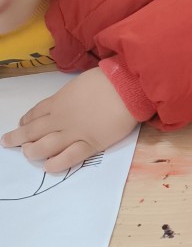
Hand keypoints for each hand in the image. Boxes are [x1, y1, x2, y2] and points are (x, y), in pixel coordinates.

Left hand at [1, 68, 138, 172]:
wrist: (125, 88)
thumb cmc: (107, 79)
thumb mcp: (80, 82)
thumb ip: (72, 94)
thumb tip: (73, 99)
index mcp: (59, 100)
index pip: (36, 112)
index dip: (26, 120)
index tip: (21, 124)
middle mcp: (61, 118)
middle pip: (33, 130)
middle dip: (18, 137)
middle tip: (7, 142)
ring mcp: (73, 132)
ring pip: (45, 146)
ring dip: (32, 151)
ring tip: (28, 154)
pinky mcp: (90, 143)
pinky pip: (69, 157)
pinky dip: (56, 163)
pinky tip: (48, 167)